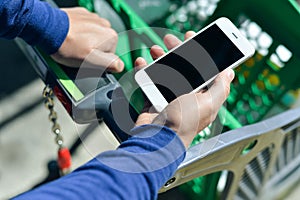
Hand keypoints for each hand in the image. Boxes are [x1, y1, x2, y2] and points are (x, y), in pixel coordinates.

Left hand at [51, 7, 123, 71]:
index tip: (87, 62)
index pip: (110, 57)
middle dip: (92, 52)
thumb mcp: (91, 60)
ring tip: (73, 46)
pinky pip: (84, 28)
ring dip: (85, 43)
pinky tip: (70, 38)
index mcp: (111, 37)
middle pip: (102, 46)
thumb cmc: (67, 46)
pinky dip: (78, 33)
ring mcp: (93, 18)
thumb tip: (120, 66)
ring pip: (93, 37)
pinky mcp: (82, 15)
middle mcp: (105, 25)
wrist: (48, 29)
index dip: (98, 63)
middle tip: (78, 55)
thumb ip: (110, 64)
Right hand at [135, 32, 234, 147]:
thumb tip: (229, 73)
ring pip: (166, 71)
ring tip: (155, 49)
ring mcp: (170, 97)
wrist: (158, 138)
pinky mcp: (154, 99)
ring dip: (161, 58)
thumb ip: (220, 88)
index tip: (193, 39)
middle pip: (184, 67)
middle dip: (177, 51)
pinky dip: (145, 70)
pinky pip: (150, 80)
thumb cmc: (184, 123)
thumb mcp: (207, 104)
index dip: (201, 52)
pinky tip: (143, 62)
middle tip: (171, 40)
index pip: (205, 69)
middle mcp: (188, 95)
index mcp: (203, 96)